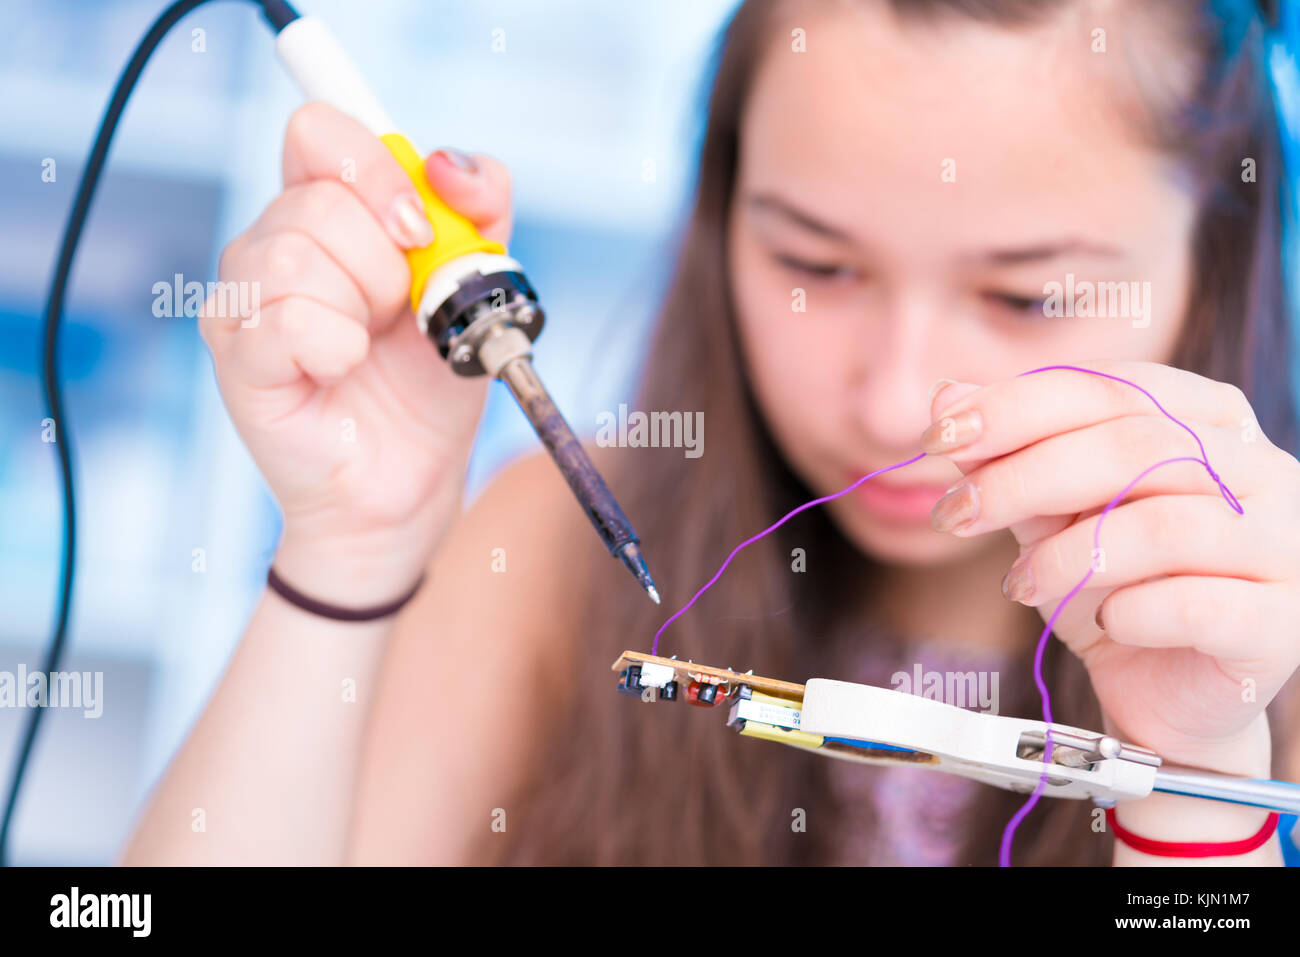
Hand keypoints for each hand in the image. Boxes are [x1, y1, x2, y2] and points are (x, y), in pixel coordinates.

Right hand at [200, 102, 512, 600]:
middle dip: (386, 263)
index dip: (377, 169)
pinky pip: (284, 320)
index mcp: (325, 213)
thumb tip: (446, 162)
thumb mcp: (475, 285)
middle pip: (314, 198)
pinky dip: (336, 348)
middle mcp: (272, 244)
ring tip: (368, 346)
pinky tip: (342, 371)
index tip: (419, 228)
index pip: (319, 132)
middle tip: (395, 315)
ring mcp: (244, 301)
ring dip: (362, 308)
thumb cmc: (431, 384)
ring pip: (295, 256)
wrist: (414, 478)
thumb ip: (481, 207)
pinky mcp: (237, 357)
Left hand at [924, 361, 1299, 775]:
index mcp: (1209, 420)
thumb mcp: (1049, 514)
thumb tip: (946, 396)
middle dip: (1023, 476)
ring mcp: (1283, 544)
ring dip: (1067, 555)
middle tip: (955, 513)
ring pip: (1165, 525)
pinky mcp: (1283, 622)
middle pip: (1135, 446)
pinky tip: (1104, 622)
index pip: (1111, 386)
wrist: (1162, 691)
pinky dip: (1132, 612)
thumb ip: (1008, 454)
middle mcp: (1261, 470)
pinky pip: (1198, 605)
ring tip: (1017, 584)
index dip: (1017, 406)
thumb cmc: (1114, 586)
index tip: (940, 436)